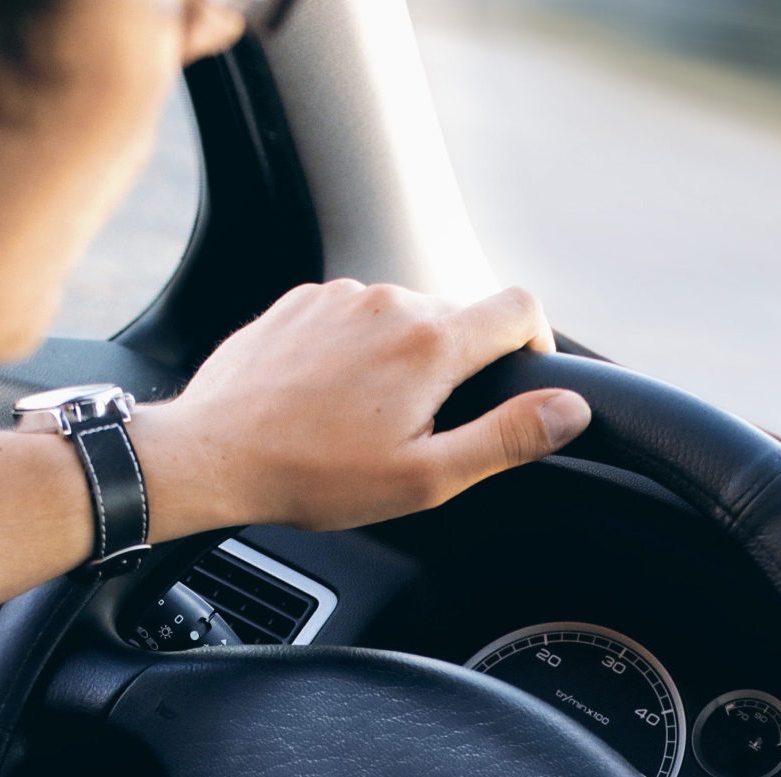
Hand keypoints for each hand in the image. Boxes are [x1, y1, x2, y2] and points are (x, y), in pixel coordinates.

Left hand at [133, 280, 591, 536]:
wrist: (211, 454)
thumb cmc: (313, 475)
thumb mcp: (424, 477)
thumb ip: (506, 439)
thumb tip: (570, 410)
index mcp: (432, 342)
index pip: (521, 308)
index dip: (535, 343)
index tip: (519, 380)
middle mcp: (390, 301)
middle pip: (458, 317)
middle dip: (456, 367)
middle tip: (421, 429)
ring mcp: (341, 295)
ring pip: (402, 317)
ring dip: (402, 359)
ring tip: (365, 419)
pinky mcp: (301, 301)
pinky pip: (352, 316)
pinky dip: (356, 350)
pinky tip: (328, 399)